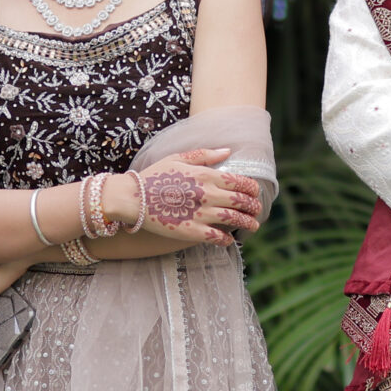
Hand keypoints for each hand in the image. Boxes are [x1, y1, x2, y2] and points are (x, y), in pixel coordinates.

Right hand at [112, 148, 262, 245]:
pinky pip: (216, 237)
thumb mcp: (178, 158)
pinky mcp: (192, 231)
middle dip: (253, 206)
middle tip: (257, 210)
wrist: (133, 198)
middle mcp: (207, 194)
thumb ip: (205, 155)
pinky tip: (229, 239)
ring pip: (234, 219)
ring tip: (253, 226)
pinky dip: (226, 239)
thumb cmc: (154, 176)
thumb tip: (227, 151)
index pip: (239, 181)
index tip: (255, 192)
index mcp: (205, 174)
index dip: (251, 188)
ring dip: (247, 223)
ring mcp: (201, 213)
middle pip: (241, 201)